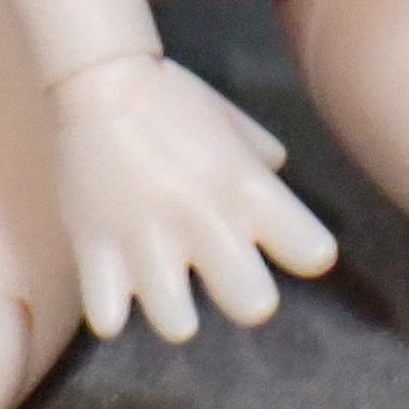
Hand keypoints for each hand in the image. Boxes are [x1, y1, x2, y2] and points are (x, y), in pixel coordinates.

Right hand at [48, 54, 337, 340]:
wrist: (97, 81)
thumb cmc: (172, 101)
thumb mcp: (231, 122)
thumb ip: (259, 157)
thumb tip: (277, 174)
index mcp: (247, 186)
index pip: (312, 253)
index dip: (305, 253)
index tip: (289, 246)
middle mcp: (205, 221)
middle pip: (253, 307)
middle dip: (245, 299)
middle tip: (225, 278)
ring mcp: (146, 241)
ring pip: (178, 326)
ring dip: (174, 310)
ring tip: (164, 284)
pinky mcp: (95, 251)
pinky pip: (108, 319)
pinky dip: (113, 309)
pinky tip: (117, 285)